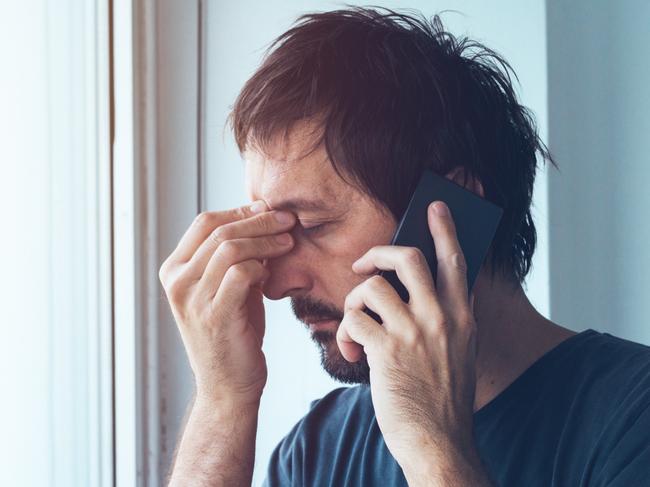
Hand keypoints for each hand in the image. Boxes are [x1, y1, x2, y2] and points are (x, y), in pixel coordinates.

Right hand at [158, 201, 295, 406]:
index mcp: (174, 270)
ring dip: (265, 240)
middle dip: (259, 220)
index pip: (205, 222)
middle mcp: (177, 282)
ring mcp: (192, 299)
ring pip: (230, 248)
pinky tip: (272, 272)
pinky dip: (261, 266)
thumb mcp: (227, 286)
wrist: (228, 384)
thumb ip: (235, 256)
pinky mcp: (214, 315)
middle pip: (219, 231)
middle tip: (287, 220)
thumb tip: (260, 216)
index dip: (239, 210)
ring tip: (288, 241)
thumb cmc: (232, 332)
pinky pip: (241, 274)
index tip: (268, 209)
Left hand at [337, 200, 478, 481]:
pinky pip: (353, 320)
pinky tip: (351, 352)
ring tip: (355, 326)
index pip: (456, 260)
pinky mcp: (386, 351)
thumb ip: (451, 318)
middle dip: (379, 253)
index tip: (434, 206)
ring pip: (372, 288)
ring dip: (353, 303)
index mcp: (462, 316)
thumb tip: (434, 291)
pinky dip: (345, 333)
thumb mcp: (461, 352)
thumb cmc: (443, 398)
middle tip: (365, 265)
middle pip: (408, 258)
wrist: (438, 442)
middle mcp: (441, 317)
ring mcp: (414, 333)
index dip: (444, 229)